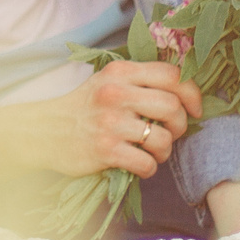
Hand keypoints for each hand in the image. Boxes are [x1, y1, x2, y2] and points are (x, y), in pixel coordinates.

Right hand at [49, 59, 203, 179]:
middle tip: (170, 133)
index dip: (192, 94)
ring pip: (163, 139)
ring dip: (164, 151)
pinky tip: (139, 164)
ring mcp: (110, 122)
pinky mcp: (105, 150)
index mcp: (121, 72)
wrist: (45, 131)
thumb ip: (141, 80)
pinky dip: (149, 168)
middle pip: (172, 107)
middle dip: (180, 125)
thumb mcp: (109, 81)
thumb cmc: (85, 107)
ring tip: (152, 152)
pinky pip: (146, 163)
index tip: (194, 109)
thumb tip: (185, 92)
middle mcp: (116, 93)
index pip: (172, 75)